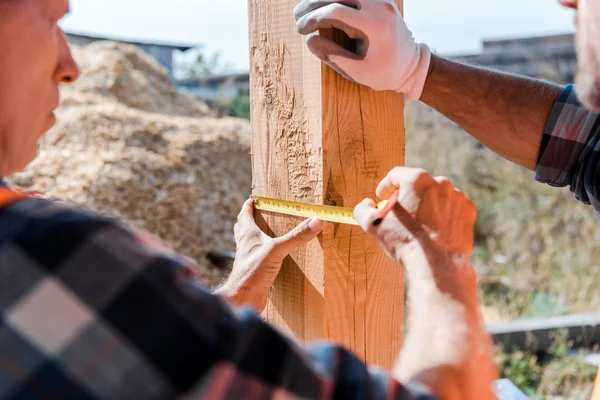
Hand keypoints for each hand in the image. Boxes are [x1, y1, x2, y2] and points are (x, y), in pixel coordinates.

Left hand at [216, 199, 322, 311]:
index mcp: (248, 234)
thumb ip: (295, 236)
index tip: (255, 198)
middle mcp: (245, 244)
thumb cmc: (252, 272)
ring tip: (266, 232)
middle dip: (250, 218)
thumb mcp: (277, 250)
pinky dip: (263, 253)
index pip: (245, 214)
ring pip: (248, 242)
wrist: (242, 298)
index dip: (249, 205)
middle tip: (260, 213)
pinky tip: (272, 256)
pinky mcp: (254, 271)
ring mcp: (248, 258)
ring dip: (255, 235)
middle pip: (243, 226)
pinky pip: (257, 257)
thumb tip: (315, 221)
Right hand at [294, 0, 430, 99]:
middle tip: (296, 18)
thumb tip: (309, 40)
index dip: (313, 18)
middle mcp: (379, 6)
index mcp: (375, 25)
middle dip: (312, 4)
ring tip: (304, 11)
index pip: (336, 11)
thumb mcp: (359, 72)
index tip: (300, 30)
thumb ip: (333, 56)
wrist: (411, 65)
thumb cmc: (384, 73)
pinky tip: (320, 6)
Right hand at [354, 167, 476, 263]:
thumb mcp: (373, 225)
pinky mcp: (468, 210)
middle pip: (416, 185)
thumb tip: (367, 204)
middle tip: (400, 215)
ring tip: (418, 226)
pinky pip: (450, 208)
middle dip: (407, 197)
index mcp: (416, 179)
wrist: (439, 264)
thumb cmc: (405, 242)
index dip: (385, 187)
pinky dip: (442, 215)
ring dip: (425, 206)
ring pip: (435, 196)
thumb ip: (363, 209)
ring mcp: (456, 196)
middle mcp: (439, 182)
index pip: (395, 175)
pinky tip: (434, 230)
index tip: (382, 198)